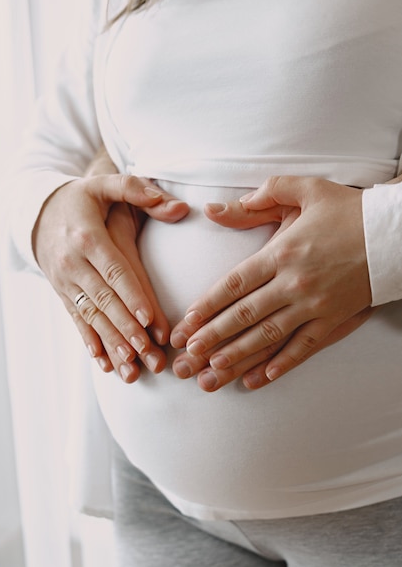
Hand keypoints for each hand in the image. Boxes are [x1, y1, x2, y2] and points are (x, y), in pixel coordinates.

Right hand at [33, 169, 188, 381]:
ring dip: (111, 343)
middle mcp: (73, 262)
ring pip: (90, 317)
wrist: (37, 210)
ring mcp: (65, 281)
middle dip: (127, 329)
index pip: (114, 271)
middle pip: (104, 300)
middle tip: (149, 352)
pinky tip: (104, 363)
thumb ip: (140, 191)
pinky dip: (90, 343)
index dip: (132, 296)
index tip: (148, 320)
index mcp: (88, 236)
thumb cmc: (82, 198)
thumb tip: (179, 208)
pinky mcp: (62, 293)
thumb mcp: (106, 185)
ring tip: (132, 367)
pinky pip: (76, 321)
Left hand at [171, 176, 372, 390]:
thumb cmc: (349, 209)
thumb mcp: (306, 189)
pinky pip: (306, 346)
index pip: (235, 283)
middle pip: (245, 314)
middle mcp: (294, 282)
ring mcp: (315, 304)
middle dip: (212, 337)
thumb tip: (217, 207)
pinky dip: (284, 363)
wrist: (396, 232)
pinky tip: (263, 377)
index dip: (208, 304)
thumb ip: (262, 194)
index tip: (187, 322)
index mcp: (282, 252)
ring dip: (239, 355)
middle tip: (188, 355)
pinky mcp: (335, 318)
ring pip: (270, 335)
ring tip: (213, 370)